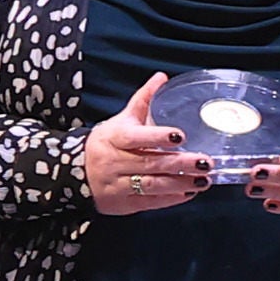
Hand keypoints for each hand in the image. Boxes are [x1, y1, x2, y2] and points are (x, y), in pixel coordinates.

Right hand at [80, 81, 206, 218]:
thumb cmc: (106, 144)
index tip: (181, 135)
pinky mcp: (123, 203)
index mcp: (114, 138)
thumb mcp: (120, 121)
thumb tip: (161, 77)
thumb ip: (143, 101)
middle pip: (150, 163)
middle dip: (180, 163)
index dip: (158, 136)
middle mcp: (114, 162)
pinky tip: (189, 192)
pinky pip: (150, 202)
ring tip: (204, 179)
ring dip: (180, 183)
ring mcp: (118, 185)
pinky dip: (172, 198)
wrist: (75, 174)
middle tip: (205, 161)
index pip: (136, 137)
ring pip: (152, 185)